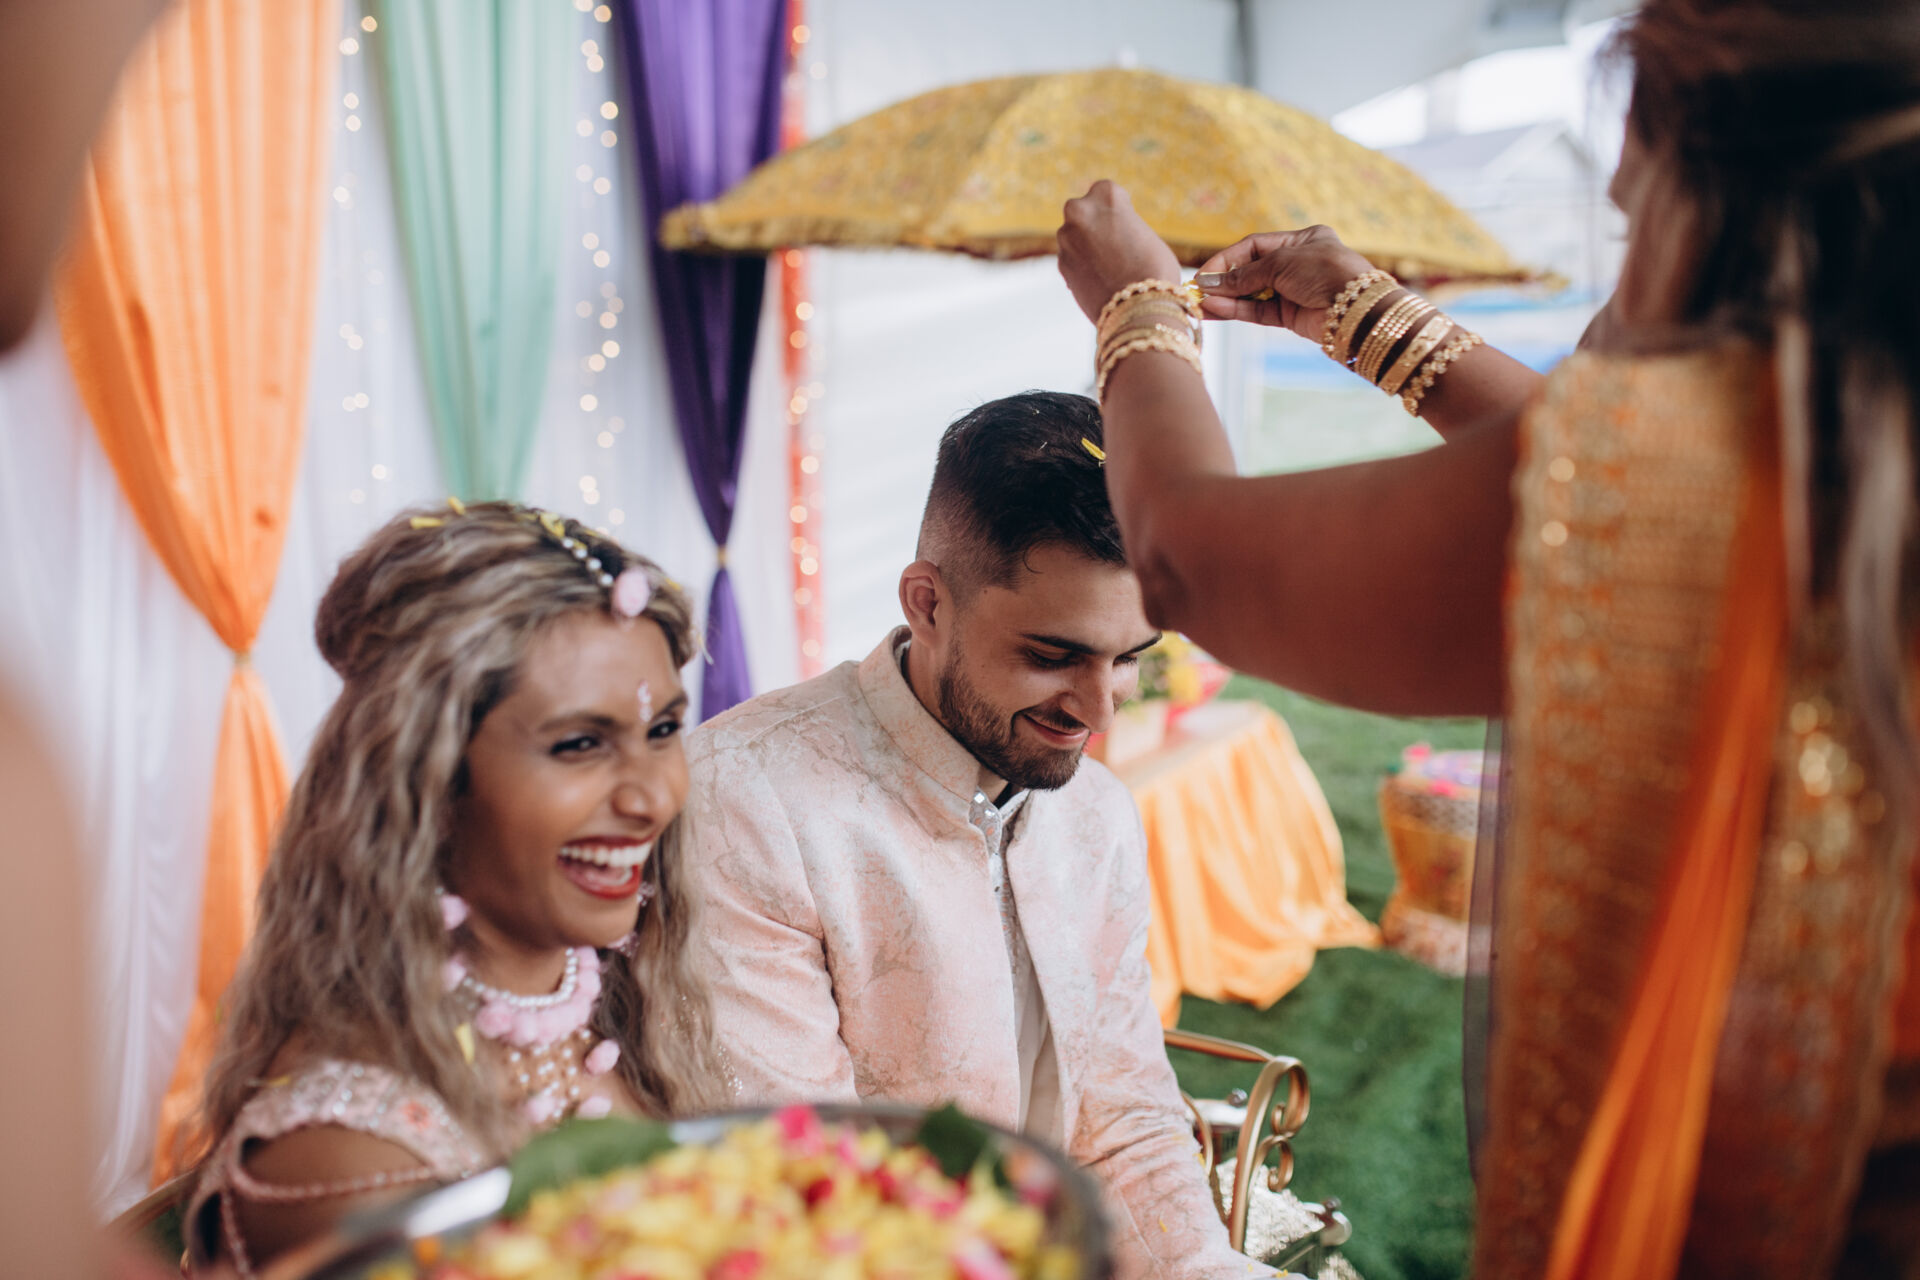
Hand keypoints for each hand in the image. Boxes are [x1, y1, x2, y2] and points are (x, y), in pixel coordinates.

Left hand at [1056, 180, 1182, 324]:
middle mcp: (1081, 210)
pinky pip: (1070, 260)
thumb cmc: (1155, 270)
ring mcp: (1066, 238)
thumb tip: (1111, 236)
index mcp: (1107, 194)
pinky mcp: (1060, 264)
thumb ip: (1124, 226)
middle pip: (1083, 211)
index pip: (1106, 192)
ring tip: (1109, 268)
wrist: (1140, 309)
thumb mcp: (1145, 234)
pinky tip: (1099, 281)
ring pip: (1073, 236)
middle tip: (1111, 244)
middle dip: (1092, 224)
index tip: (1122, 223)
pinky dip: (1081, 267)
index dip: (1115, 209)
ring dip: (1084, 247)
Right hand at [1192, 227, 1377, 341]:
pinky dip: (1238, 310)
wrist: (1356, 308)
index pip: (1254, 246)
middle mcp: (1297, 264)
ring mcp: (1294, 291)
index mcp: (1302, 240)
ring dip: (1227, 298)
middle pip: (1251, 271)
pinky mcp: (1292, 316)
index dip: (1227, 259)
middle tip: (1198, 290)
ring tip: (1202, 303)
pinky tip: (1217, 310)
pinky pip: (1258, 311)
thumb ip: (1244, 274)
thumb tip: (1209, 282)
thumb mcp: (1281, 263)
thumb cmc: (1325, 272)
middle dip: (1224, 281)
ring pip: (1252, 294)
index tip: (1204, 273)